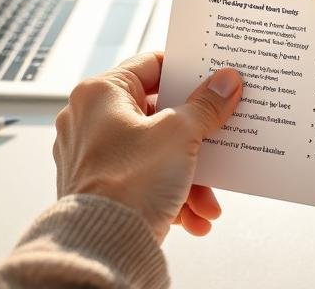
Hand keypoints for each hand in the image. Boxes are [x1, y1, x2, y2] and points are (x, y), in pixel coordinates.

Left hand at [53, 51, 242, 241]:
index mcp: (100, 93)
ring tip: (207, 199)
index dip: (186, 72)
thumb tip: (225, 82)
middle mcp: (89, 118)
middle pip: (158, 114)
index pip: (151, 65)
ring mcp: (92, 154)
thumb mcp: (179, 136)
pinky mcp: (99, 186)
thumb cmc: (127, 185)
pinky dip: (170, 194)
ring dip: (188, 175)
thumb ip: (205, 105)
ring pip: (154, 152)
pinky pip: (143, 179)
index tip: (212, 80)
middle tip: (218, 137)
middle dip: (194, 138)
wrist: (102, 249)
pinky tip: (193, 216)